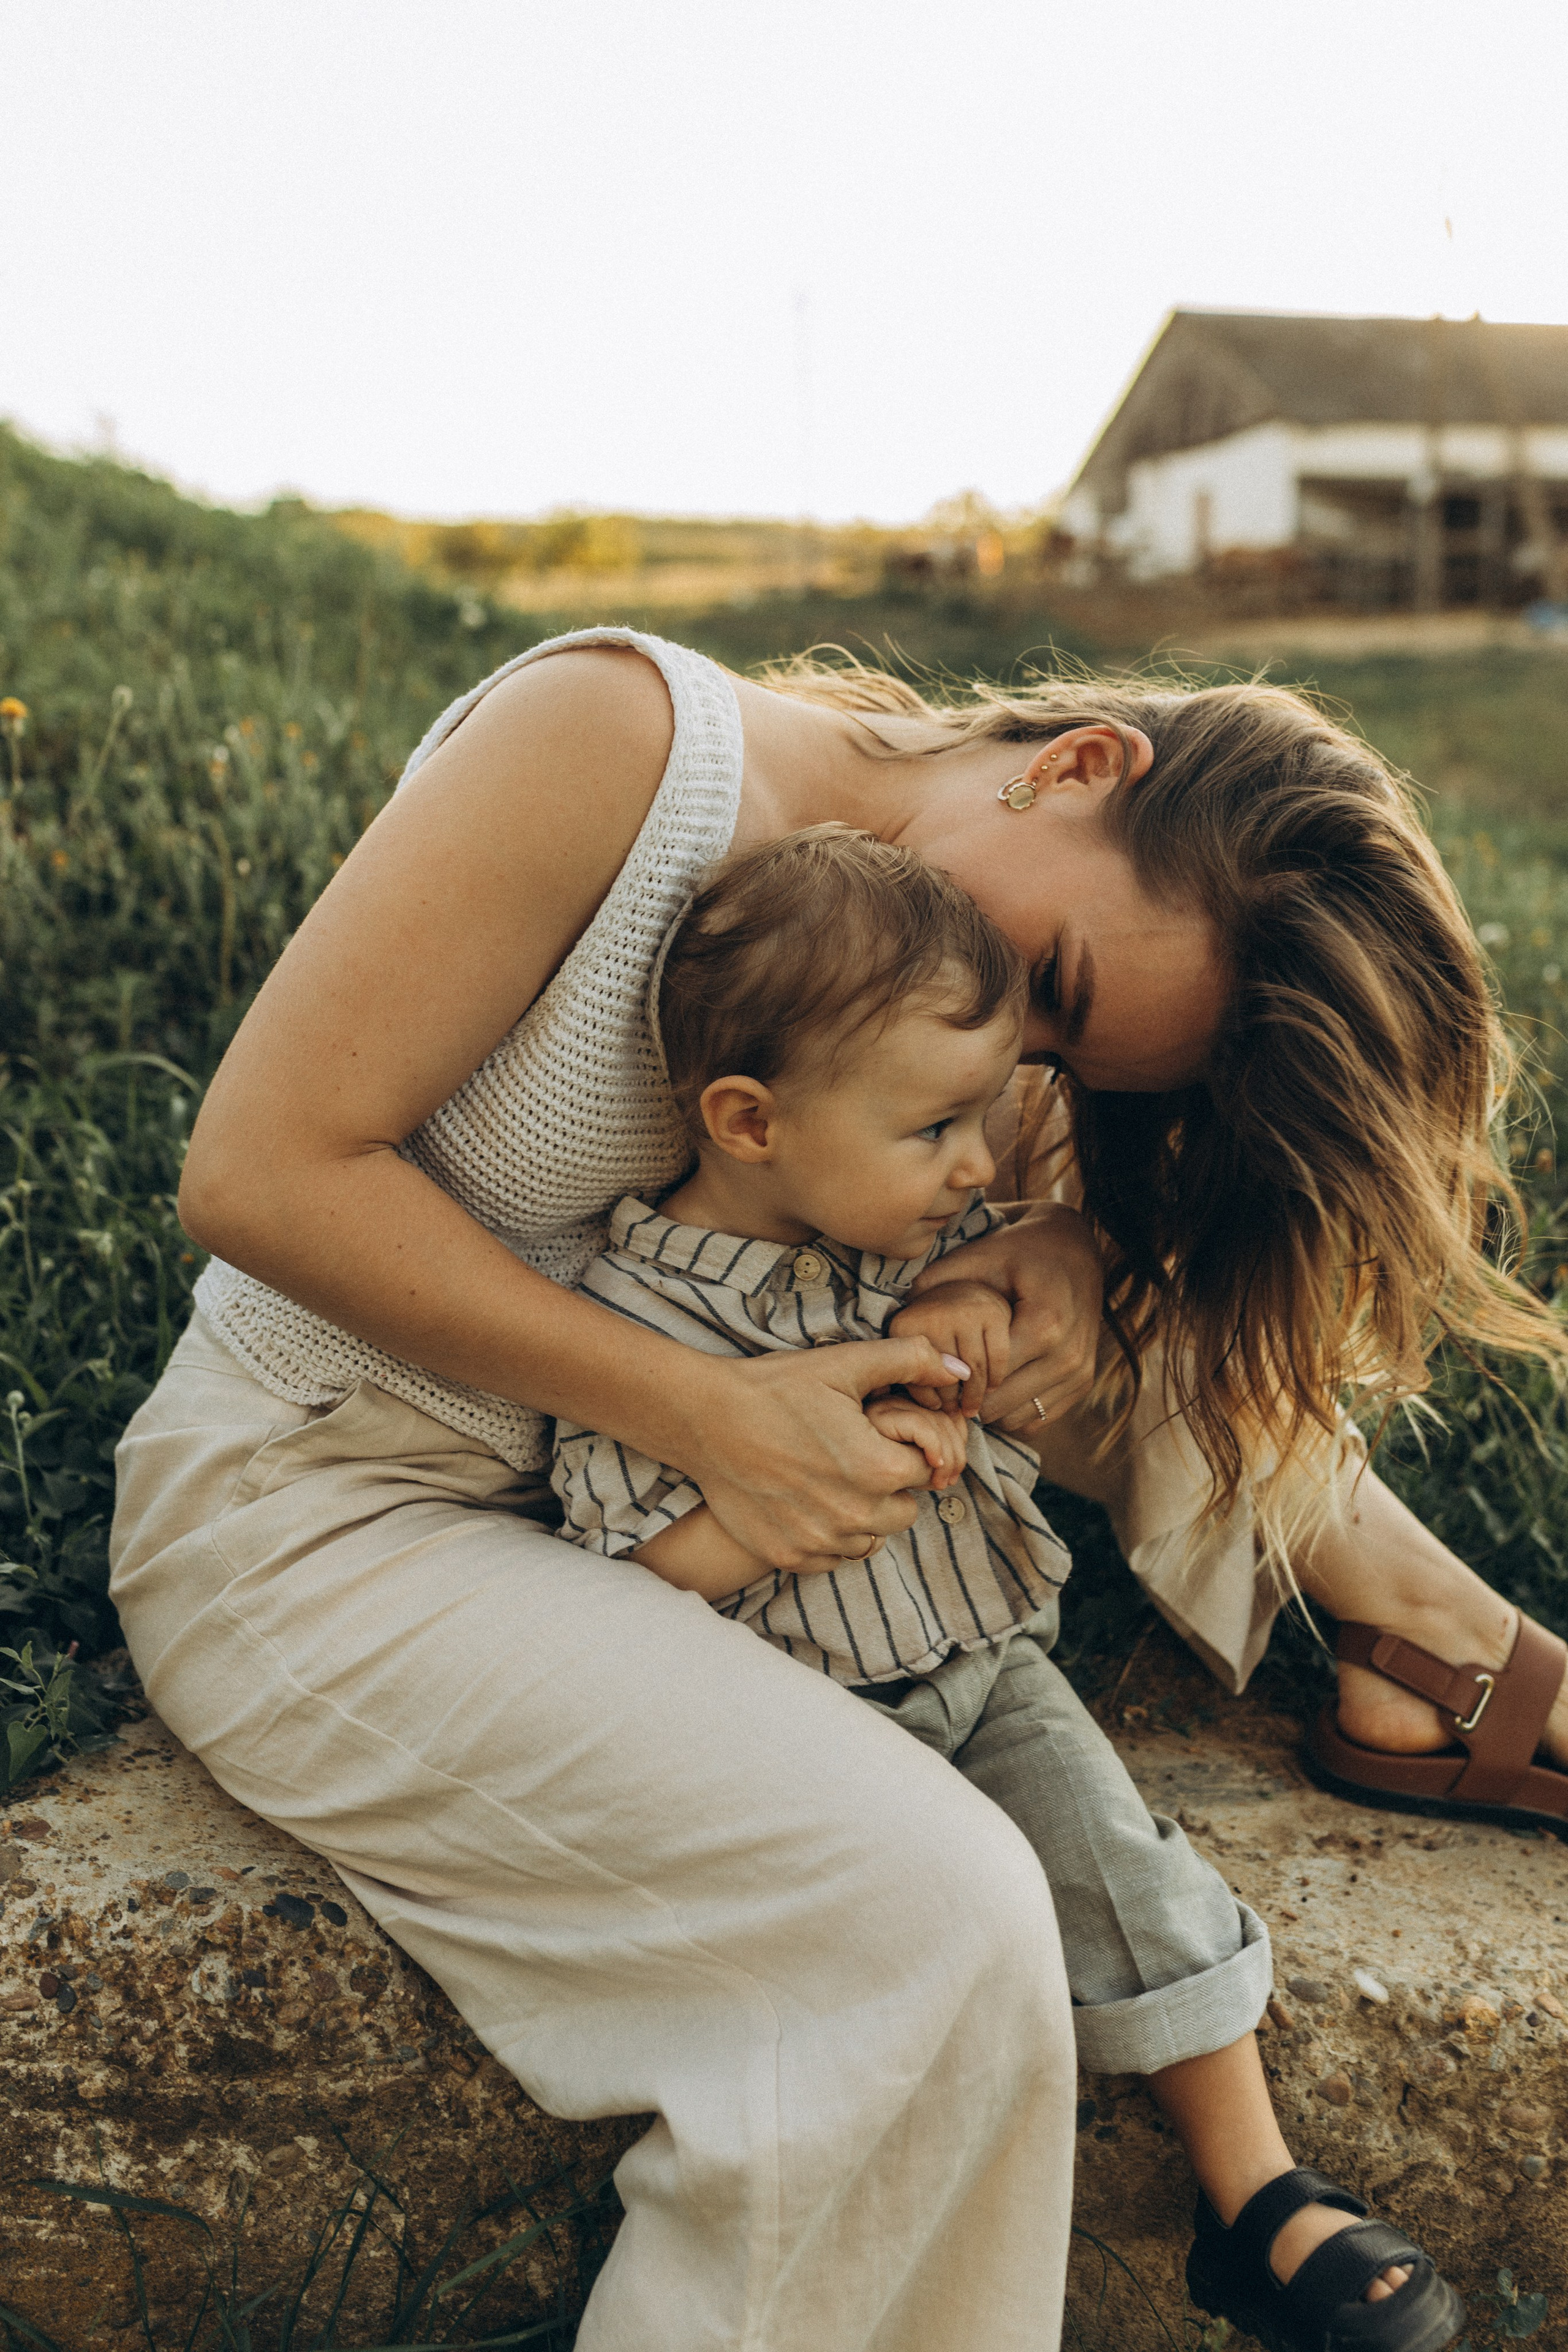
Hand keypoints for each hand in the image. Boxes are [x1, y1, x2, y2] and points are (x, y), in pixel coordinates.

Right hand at [679, 1335, 958, 1571]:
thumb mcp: (845, 1364)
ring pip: (872, 1538)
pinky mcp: (790, 1557)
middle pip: (906, 1510)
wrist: (704, 1419)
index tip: (876, 1434)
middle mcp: (855, 1516)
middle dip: (889, 1485)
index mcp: (878, 1469)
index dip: (906, 1449)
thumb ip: (912, 1362)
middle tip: (851, 1454)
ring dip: (862, 1514)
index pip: (928, 1469)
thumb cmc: (776, 1388)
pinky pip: (834, 1557)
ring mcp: (820, 1542)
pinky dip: (829, 1535)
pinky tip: (806, 1500)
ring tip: (828, 1477)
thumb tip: (962, 1372)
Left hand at [907, 1204, 1102, 1432]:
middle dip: (965, 1398)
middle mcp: (1068, 1357)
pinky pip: (1036, 1420)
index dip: (952, 1377)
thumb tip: (898, 1314)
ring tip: (966, 1385)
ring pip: (1016, 1419)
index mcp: (1044, 1324)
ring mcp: (1079, 1375)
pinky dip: (1011, 1411)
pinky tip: (993, 1387)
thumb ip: (938, 1283)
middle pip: (999, 1405)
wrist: (1076, 1249)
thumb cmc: (1020, 1251)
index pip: (985, 1377)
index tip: (932, 1368)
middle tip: (943, 1382)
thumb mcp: (978, 1257)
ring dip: (987, 1409)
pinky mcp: (1083, 1385)